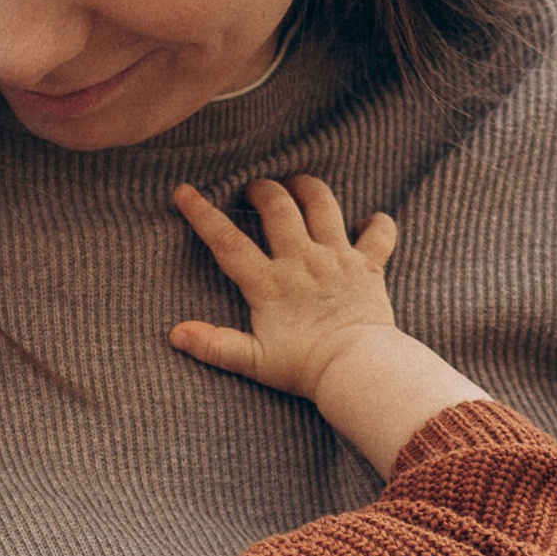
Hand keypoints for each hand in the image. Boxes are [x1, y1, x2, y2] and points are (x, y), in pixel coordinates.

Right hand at [168, 175, 489, 473]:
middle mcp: (302, 261)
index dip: (202, 214)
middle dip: (262, 189)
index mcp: (270, 283)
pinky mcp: (369, 266)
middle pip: (278, 207)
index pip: (227, 241)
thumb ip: (215, 345)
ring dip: (308, 188)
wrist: (359, 370)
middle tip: (254, 190)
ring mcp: (338, 259)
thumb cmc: (305, 369)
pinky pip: (380, 233)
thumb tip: (176, 334)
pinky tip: (367, 222)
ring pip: (323, 204)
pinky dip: (377, 223)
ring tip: (297, 185)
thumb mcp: (254, 361)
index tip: (184, 191)